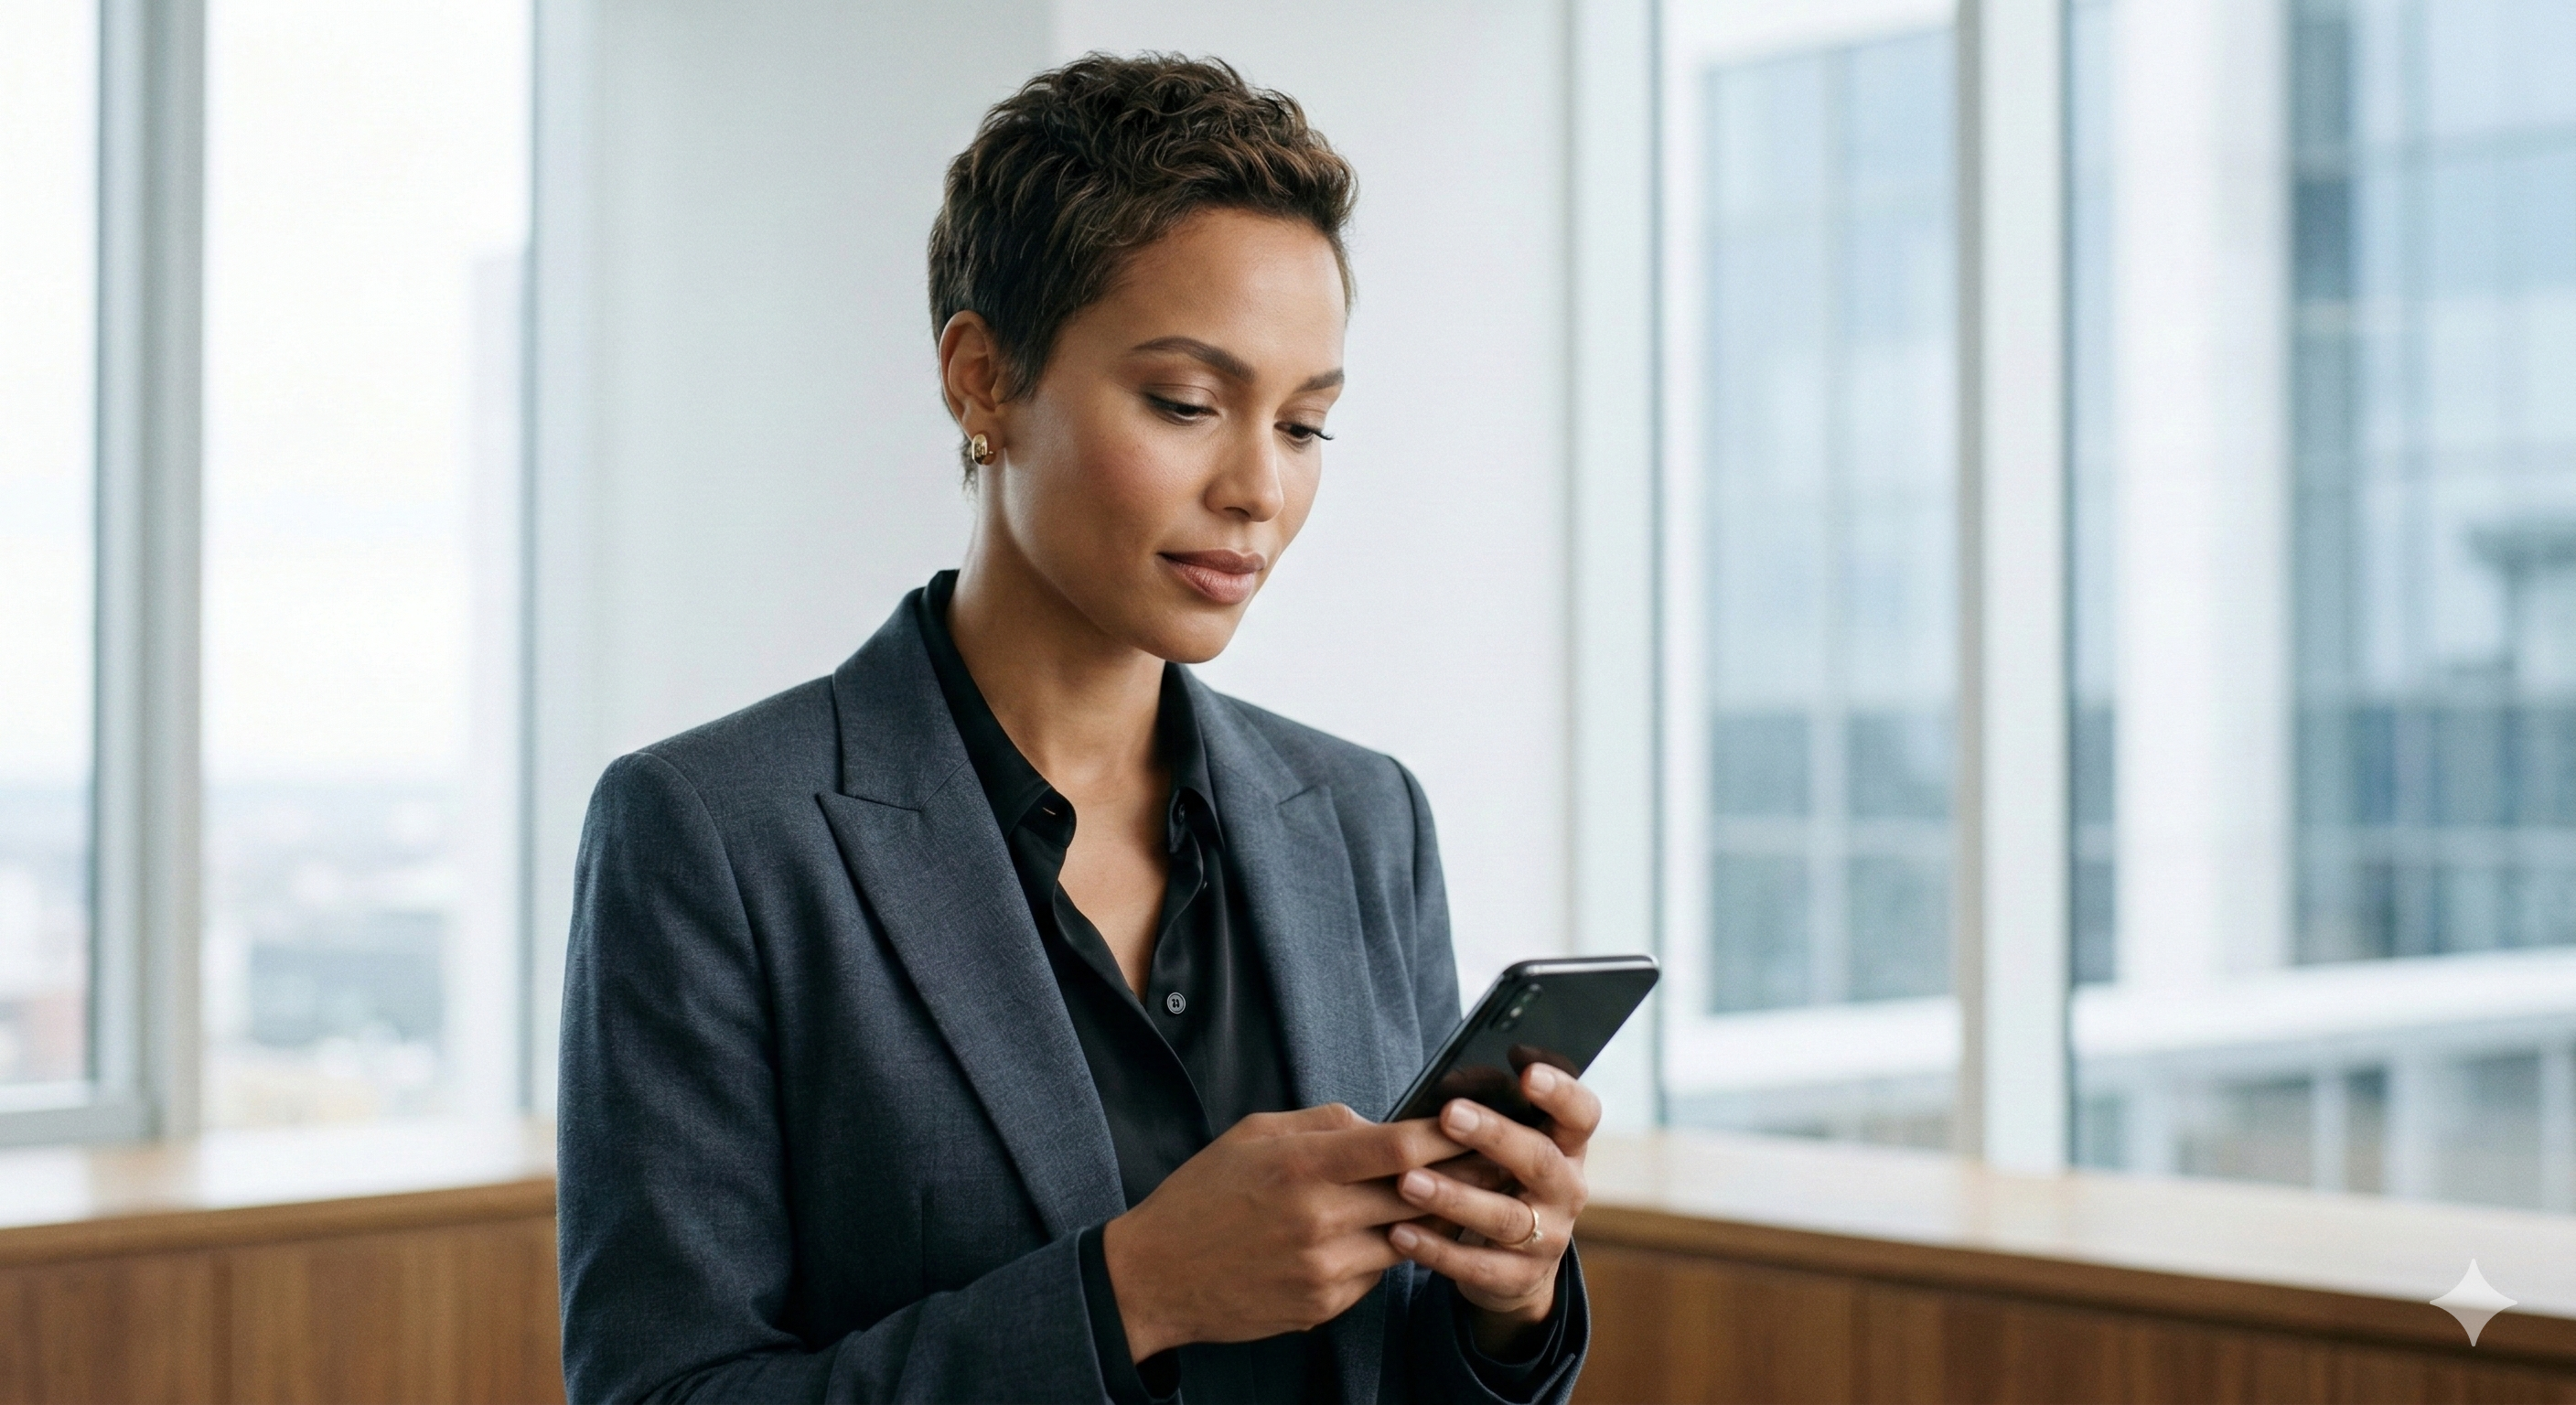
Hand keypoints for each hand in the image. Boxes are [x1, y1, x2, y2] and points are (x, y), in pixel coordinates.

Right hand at [1102, 1103, 1465, 1359]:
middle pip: (1416, 1196)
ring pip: (1405, 1239)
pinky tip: (1377, 1236)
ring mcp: (1323, 1268)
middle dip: (1459, 1176)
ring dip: (1428, 1219)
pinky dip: (1382, 1252)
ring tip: (1456, 1197)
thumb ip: (1322, 1123)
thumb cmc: (1202, 1195)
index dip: (1445, 1135)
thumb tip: (1381, 1124)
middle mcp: (1317, 1219)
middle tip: (1495, 1160)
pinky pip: (1375, 1273)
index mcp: (1300, 1165)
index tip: (1475, 1123)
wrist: (1156, 1276)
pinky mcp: (1323, 1304)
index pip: (1396, 1148)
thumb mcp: (1253, 1134)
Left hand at [1385, 1062, 1598, 1355]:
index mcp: (1567, 1147)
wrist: (1514, 1268)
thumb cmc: (1500, 1182)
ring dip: (1454, 1197)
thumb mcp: (1505, 1149)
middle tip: (1449, 1114)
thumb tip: (1444, 1084)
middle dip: (1494, 1135)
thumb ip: (1488, 1115)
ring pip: (1504, 1217)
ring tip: (1408, 1181)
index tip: (1526, 1072)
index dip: (1560, 1092)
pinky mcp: (1519, 1278)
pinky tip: (1399, 1232)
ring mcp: (1548, 1238)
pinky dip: (1435, 1249)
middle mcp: (1566, 1190)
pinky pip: (1476, 1266)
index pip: (1581, 1114)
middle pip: (1539, 1160)